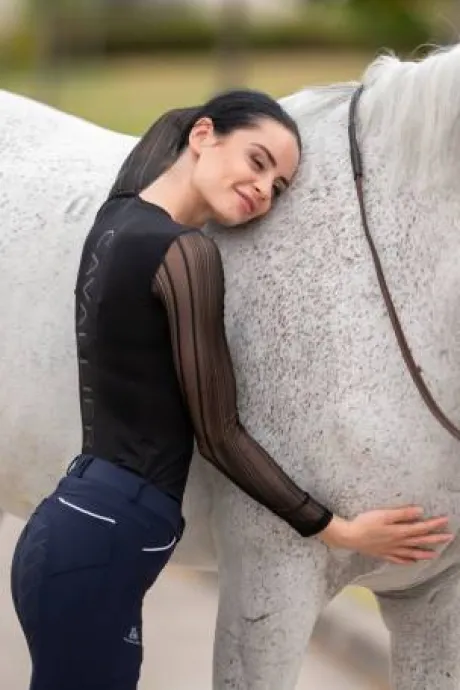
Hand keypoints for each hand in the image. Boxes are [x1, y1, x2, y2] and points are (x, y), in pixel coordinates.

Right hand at [318, 506, 452, 563]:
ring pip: (411, 553)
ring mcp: (391, 550)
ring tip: (435, 554)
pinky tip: (411, 562)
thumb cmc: (365, 523)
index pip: (421, 528)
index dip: (434, 524)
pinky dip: (407, 561)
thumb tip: (420, 512)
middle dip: (435, 539)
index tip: (445, 521)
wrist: (349, 537)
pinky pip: (398, 559)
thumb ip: (402, 513)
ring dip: (424, 553)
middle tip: (449, 537)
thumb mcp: (384, 514)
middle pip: (420, 541)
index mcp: (399, 531)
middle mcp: (398, 542)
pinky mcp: (383, 554)